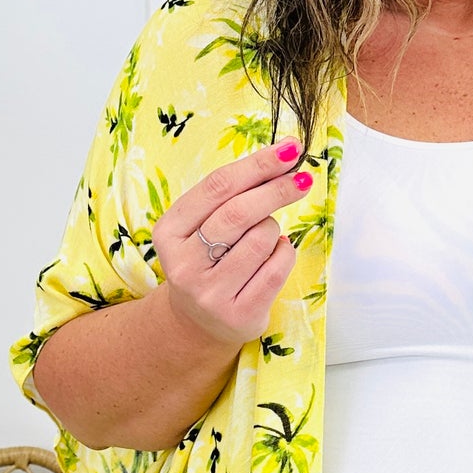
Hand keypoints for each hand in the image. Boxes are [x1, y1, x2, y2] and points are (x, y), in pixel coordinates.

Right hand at [152, 138, 312, 352]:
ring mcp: (210, 293)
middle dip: (277, 190)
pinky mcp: (238, 315)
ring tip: (264, 236)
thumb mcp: (203, 226)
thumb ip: (231, 195)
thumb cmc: (208, 260)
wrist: (198, 323)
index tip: (289, 150)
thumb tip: (284, 157)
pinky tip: (275, 253)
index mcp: (169, 232)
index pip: (217, 188)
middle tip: (303, 177)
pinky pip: (276, 269)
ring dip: (274, 229)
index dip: (256, 165)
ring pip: (261, 240)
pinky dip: (284, 252)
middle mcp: (184, 264)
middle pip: (238, 213)